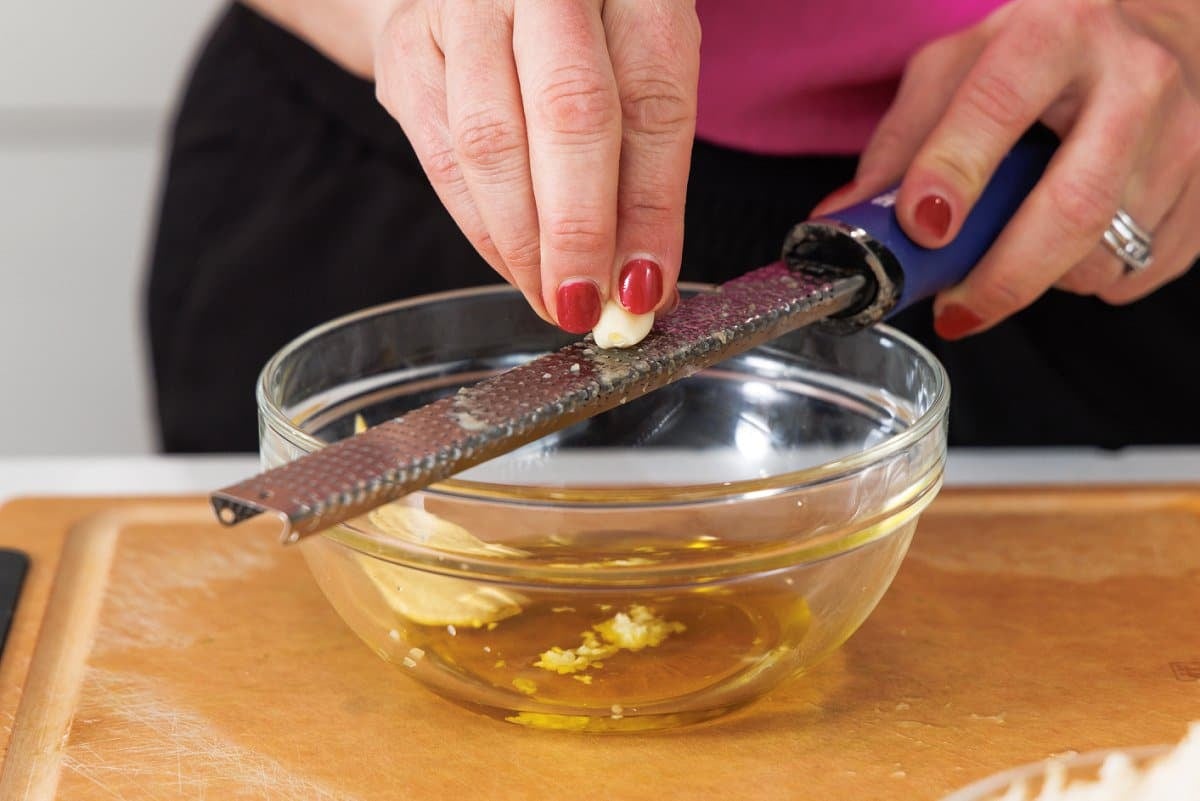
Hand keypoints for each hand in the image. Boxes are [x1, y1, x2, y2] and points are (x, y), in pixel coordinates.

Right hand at [373, 0, 698, 332]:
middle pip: (569, 113)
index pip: (652, 101)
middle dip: (579, 232)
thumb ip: (647, 170)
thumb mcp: (638, 73)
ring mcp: (462, 3)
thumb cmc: (582, 34)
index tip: (645, 288)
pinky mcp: (405, 45)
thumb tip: (641, 286)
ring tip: (552, 299)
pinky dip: (480, 228)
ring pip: (490, 144)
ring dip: (524, 244)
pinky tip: (513, 265)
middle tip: (585, 306)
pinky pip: (441, 157)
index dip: (651, 208)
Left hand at [811, 0, 1199, 338]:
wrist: (1161, 29)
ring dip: (1045, 279)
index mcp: (1052, 34)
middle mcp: (1133, 77)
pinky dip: (1092, 278)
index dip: (953, 175)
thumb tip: (840, 223)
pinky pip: (1139, 272)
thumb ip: (901, 142)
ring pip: (1106, 254)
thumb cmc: (1041, 55)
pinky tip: (1075, 241)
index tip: (920, 229)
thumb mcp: (959, 70)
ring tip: (1019, 249)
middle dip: (1003, 278)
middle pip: (1073, 207)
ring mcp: (1186, 134)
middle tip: (956, 312)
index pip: (996, 108)